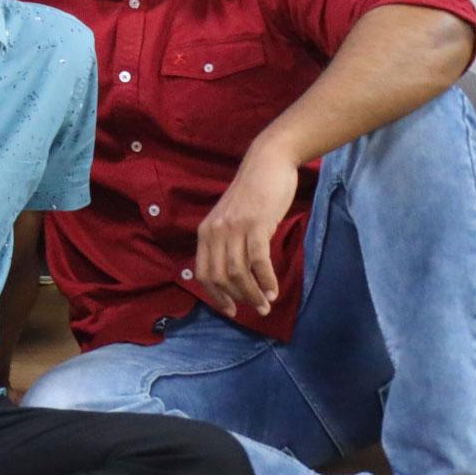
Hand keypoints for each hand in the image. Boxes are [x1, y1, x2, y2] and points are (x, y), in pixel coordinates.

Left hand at [193, 144, 300, 318]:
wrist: (267, 164)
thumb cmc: (253, 195)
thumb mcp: (232, 220)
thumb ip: (228, 243)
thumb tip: (235, 276)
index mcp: (205, 232)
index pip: (202, 273)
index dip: (215, 296)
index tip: (231, 310)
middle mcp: (214, 231)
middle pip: (218, 277)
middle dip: (236, 299)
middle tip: (256, 310)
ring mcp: (233, 227)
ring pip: (236, 272)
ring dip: (252, 294)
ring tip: (266, 305)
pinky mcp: (255, 224)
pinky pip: (257, 260)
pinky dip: (265, 280)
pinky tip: (273, 291)